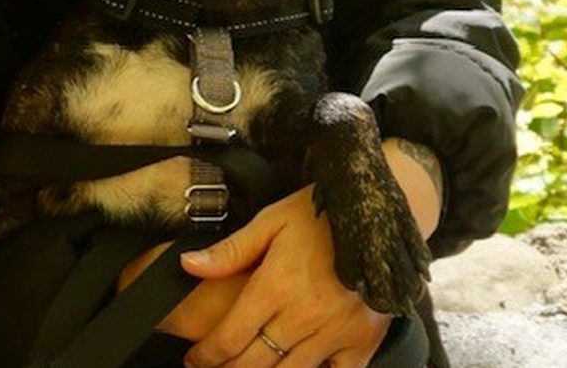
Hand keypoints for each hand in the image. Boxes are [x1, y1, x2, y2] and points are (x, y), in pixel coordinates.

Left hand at [176, 185, 391, 367]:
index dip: (207, 354)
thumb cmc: (320, 215)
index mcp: (277, 285)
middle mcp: (305, 314)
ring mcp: (337, 331)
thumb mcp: (270, 221)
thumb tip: (189, 265)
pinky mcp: (363, 340)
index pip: (231, 335)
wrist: (377, 214)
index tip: (194, 359)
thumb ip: (230, 251)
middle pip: (256, 362)